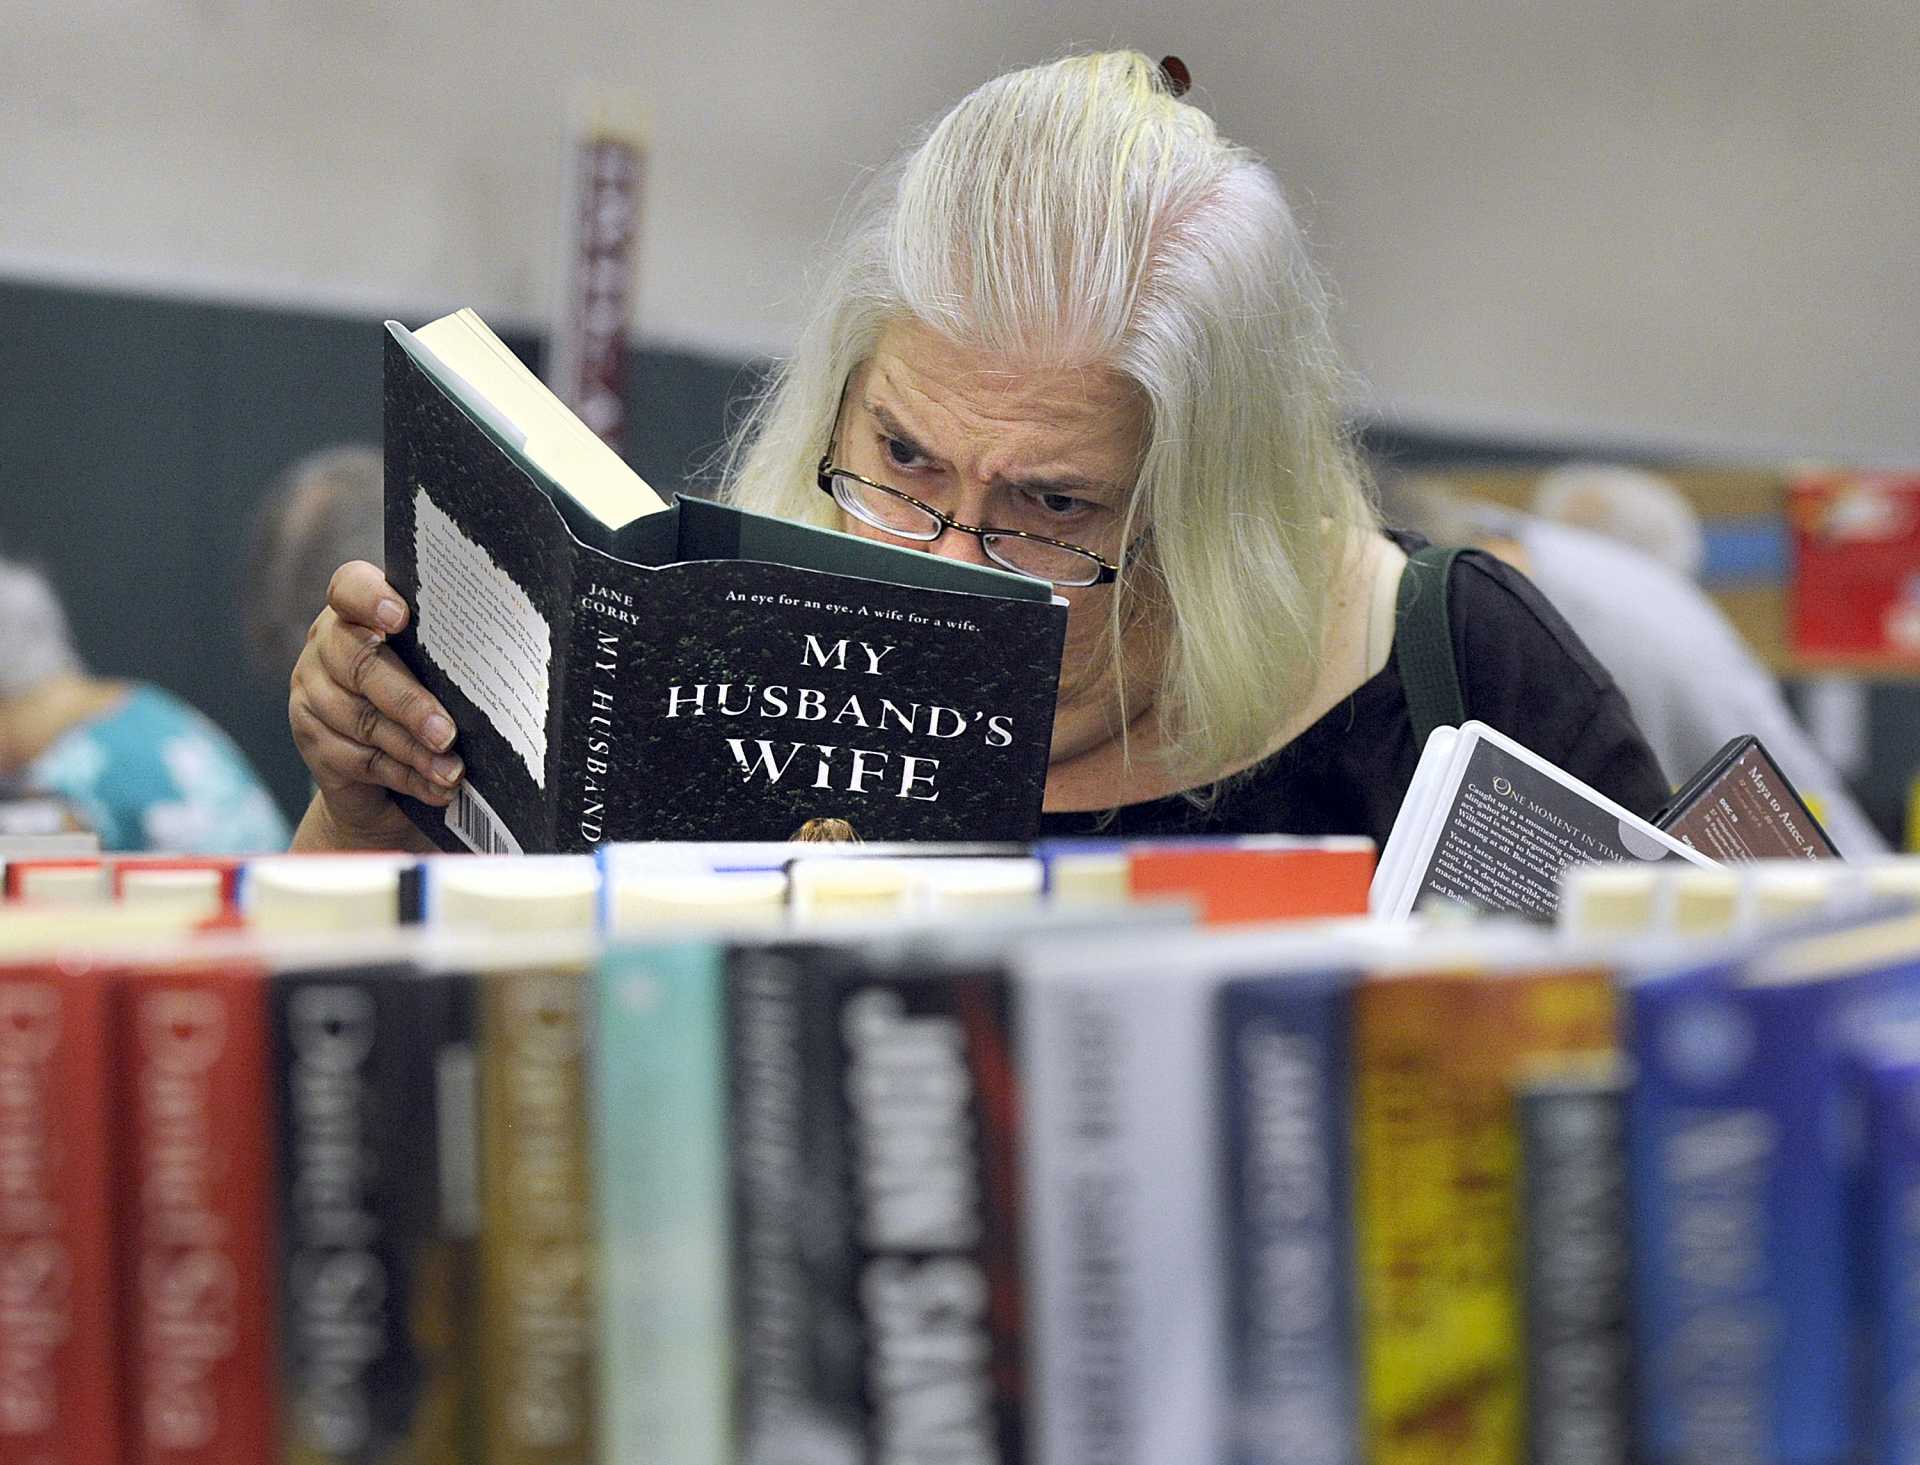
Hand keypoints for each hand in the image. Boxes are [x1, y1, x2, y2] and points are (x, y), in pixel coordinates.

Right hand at [288, 561, 460, 848]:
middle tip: (447, 732)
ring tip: (453, 770)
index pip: (350, 589)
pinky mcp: (312, 741)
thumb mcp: (437, 672)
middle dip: (409, 701)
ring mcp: (313, 694)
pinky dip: (406, 775)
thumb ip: (450, 658)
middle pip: (359, 664)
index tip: (401, 618)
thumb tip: (508, 667)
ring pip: (362, 720)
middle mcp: (327, 646)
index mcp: (357, 613)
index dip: (371, 599)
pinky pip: (360, 760)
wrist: (384, 778)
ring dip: (414, 749)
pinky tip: (437, 785)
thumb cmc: (427, 702)